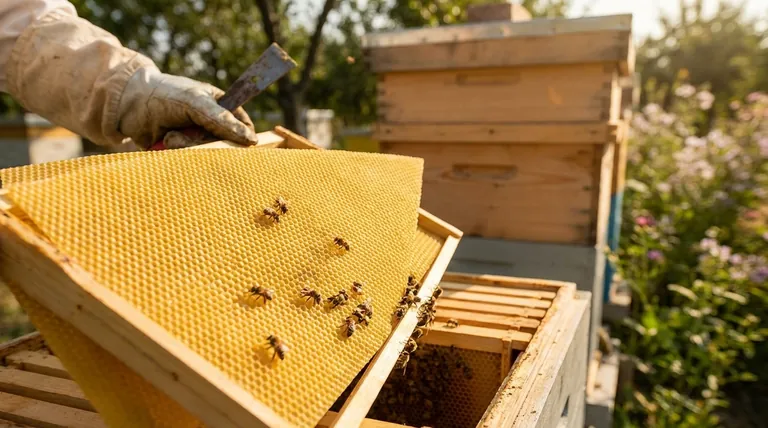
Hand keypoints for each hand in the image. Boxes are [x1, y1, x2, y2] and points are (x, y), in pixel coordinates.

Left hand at [116, 67, 259, 149]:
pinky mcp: (181, 151)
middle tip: (189, 135)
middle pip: (223, 146)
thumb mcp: (196, 103)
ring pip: (205, 155)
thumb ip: (222, 121)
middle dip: (204, 143)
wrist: (126, 104)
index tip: (239, 146)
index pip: (243, 127)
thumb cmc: (164, 95)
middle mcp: (210, 124)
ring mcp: (195, 138)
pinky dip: (176, 154)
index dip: (242, 138)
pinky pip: (188, 161)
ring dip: (187, 147)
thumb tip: (251, 140)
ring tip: (170, 136)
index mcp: (220, 107)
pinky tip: (165, 142)